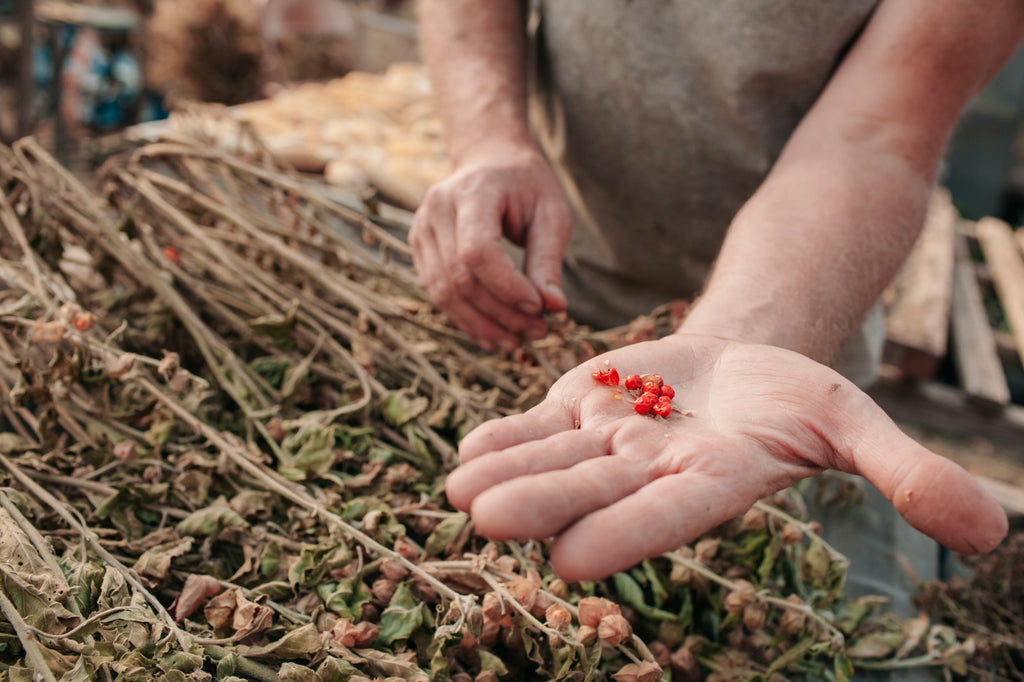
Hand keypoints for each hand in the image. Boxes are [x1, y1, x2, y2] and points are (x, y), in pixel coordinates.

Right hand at [409, 145, 571, 351]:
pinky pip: (438, 294)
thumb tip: (553, 308)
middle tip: (537, 331)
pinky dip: (467, 320)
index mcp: (472, 191)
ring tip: (517, 341)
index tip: (541, 307)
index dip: (507, 287)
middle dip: (500, 313)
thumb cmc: (527, 186)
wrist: (491, 161)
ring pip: (444, 294)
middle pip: (459, 278)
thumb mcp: (551, 215)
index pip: (477, 252)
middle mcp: (437, 209)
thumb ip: (548, 261)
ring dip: (482, 325)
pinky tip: (494, 334)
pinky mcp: (419, 248)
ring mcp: (421, 229)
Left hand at [446, 334, 1007, 580]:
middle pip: (591, 492)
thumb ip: (903, 472)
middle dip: (540, 504)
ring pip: (552, 461)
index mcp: (712, 483)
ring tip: (456, 491)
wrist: (744, 367)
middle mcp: (649, 474)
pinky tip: (466, 448)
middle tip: (483, 522)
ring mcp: (608, 442)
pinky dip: (503, 434)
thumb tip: (993, 533)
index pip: (669, 514)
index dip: (626, 534)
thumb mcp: (852, 423)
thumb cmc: (797, 400)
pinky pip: (537, 424)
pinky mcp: (581, 410)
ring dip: (505, 474)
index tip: (574, 560)